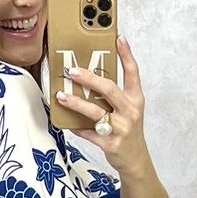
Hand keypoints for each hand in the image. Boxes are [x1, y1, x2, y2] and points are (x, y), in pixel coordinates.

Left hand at [55, 36, 147, 175]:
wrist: (135, 159)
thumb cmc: (128, 130)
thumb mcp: (128, 110)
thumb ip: (114, 95)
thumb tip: (90, 77)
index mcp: (136, 99)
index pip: (133, 73)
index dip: (126, 54)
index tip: (118, 38)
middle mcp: (130, 112)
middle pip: (109, 90)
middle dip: (89, 78)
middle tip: (72, 70)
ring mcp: (121, 128)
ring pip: (95, 112)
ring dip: (76, 103)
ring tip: (61, 95)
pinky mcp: (110, 144)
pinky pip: (88, 133)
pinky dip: (76, 127)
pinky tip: (66, 122)